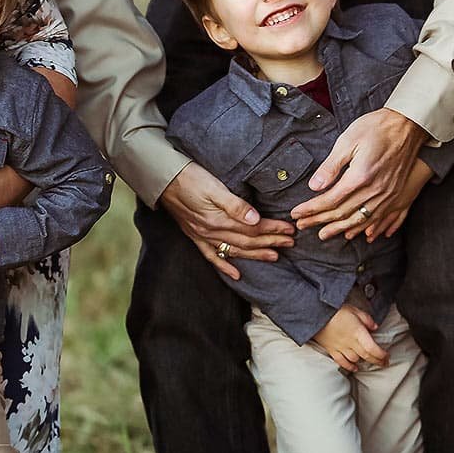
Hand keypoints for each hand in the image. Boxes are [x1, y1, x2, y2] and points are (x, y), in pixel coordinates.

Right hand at [159, 162, 294, 280]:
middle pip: (247, 241)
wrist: (163, 180)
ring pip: (234, 250)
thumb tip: (255, 220)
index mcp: (219, 219)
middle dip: (271, 242)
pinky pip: (212, 256)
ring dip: (255, 254)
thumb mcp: (213, 187)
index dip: (273, 229)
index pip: (253, 229)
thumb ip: (234, 205)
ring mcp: (203, 236)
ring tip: (274, 255)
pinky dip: (225, 266)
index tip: (289, 229)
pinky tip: (236, 274)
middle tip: (290, 242)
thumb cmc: (189, 178)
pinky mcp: (195, 236)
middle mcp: (212, 232)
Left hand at [291, 108, 425, 240]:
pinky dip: (365, 228)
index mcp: (360, 176)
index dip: (311, 209)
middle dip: (319, 220)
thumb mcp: (348, 140)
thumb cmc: (376, 128)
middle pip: (342, 213)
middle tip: (301, 226)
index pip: (330, 200)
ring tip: (323, 234)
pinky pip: (379, 218)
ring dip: (339, 228)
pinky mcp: (396, 194)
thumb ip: (331, 166)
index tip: (296, 214)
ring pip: (360, 219)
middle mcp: (375, 190)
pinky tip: (356, 234)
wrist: (408, 125)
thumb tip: (314, 186)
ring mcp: (387, 194)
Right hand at [311, 304, 388, 371]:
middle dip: (378, 361)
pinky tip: (354, 368)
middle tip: (384, 363)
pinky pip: (341, 361)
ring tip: (371, 362)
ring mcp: (340, 347)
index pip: (373, 348)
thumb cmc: (333, 310)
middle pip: (367, 356)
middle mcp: (350, 342)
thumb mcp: (353, 309)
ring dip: (364, 362)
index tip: (387, 356)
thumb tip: (374, 327)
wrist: (314, 313)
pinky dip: (349, 366)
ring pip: (355, 359)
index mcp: (358, 332)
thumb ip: (366, 319)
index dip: (382, 355)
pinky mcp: (331, 349)